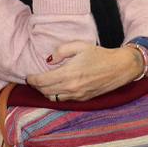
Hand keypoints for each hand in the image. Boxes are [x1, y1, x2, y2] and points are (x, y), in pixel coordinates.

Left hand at [26, 41, 140, 101]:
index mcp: (69, 74)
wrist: (119, 67)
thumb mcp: (80, 46)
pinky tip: (56, 88)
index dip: (32, 80)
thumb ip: (61, 51)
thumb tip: (49, 60)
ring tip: (43, 84)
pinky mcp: (83, 99)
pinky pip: (64, 100)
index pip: (42, 82)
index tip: (28, 76)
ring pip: (53, 98)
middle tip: (33, 80)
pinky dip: (56, 95)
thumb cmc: (100, 54)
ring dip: (45, 92)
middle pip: (45, 92)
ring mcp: (78, 95)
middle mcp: (71, 88)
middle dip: (36, 86)